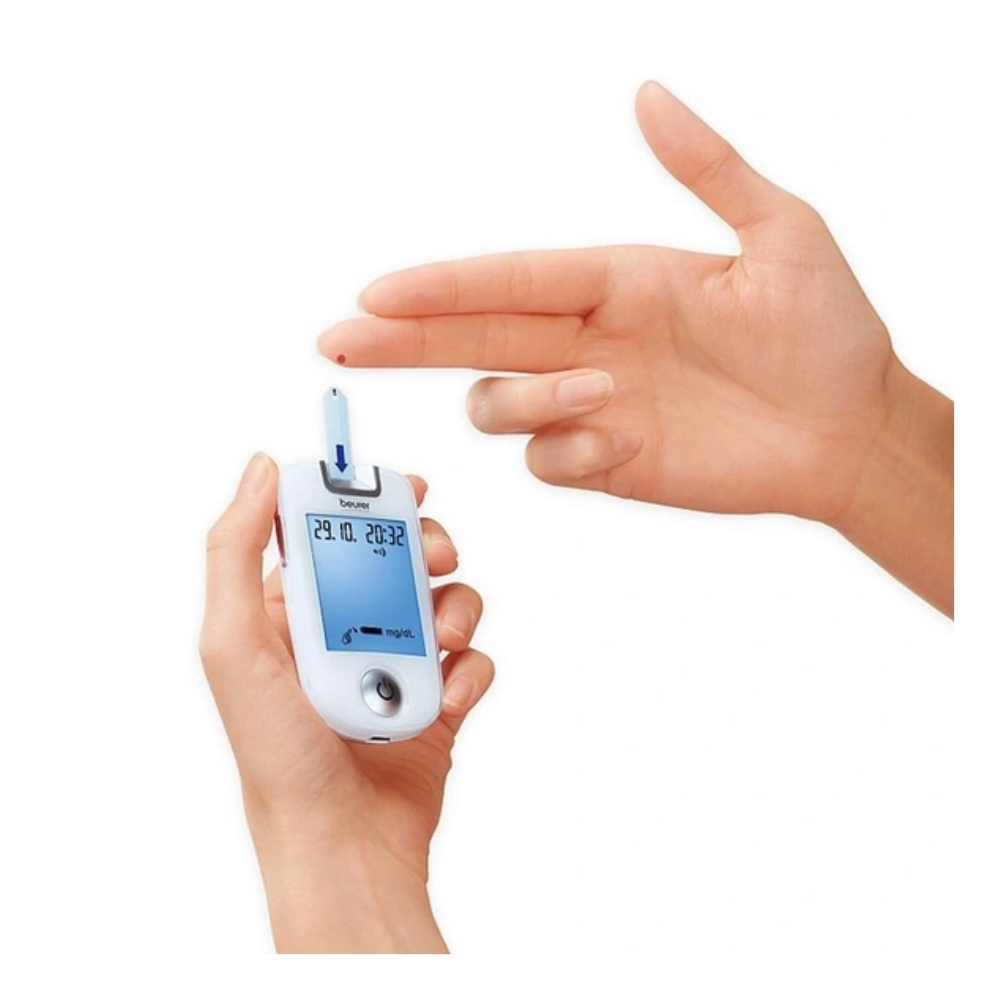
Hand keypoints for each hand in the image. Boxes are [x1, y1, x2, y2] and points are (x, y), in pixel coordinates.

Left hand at [200, 454, 493, 952]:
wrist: (340, 843)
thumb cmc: (277, 753)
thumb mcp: (232, 643)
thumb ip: (235, 550)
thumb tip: (261, 468)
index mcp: (292, 611)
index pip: (331, 530)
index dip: (366, 498)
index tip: (401, 484)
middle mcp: (346, 631)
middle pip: (401, 556)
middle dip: (426, 545)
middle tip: (436, 555)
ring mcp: (396, 665)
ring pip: (445, 600)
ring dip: (456, 608)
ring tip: (443, 640)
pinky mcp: (437, 701)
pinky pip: (471, 659)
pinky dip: (471, 670)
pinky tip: (451, 695)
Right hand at [320, 82, 952, 613]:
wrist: (850, 429)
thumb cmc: (828, 331)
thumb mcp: (784, 231)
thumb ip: (710, 165)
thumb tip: (649, 95)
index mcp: (617, 281)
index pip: (509, 279)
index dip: (442, 286)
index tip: (377, 293)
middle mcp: (591, 341)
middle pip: (472, 338)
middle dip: (403, 340)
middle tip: (339, 342)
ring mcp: (594, 404)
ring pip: (499, 404)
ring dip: (526, 402)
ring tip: (600, 394)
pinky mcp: (607, 461)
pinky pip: (550, 462)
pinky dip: (572, 454)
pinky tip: (628, 445)